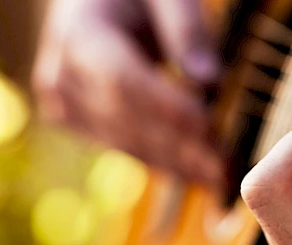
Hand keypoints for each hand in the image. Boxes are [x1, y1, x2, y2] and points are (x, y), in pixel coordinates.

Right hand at [33, 0, 222, 183]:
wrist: (88, 5)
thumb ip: (184, 26)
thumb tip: (212, 80)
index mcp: (78, 34)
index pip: (124, 82)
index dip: (168, 110)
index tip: (212, 131)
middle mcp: (63, 78)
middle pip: (129, 123)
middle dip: (182, 149)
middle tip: (227, 169)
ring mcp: (65, 106)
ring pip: (129, 145)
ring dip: (177, 166)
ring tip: (219, 179)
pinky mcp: (77, 124)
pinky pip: (126, 148)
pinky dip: (163, 162)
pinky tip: (195, 173)